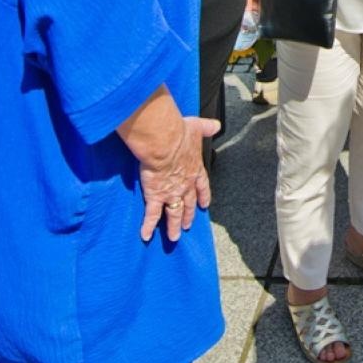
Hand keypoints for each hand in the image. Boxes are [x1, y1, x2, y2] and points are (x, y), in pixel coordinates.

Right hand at [136, 115, 220, 242]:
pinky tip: (146, 236)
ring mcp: (171, 193)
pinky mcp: (155, 196)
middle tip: (188, 225)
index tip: (204, 205)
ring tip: (174, 237)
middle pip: (188, 203)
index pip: (202, 186)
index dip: (203, 195)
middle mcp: (185, 184)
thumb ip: (207, 128)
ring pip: (174, 214)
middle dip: (188, 215)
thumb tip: (216, 124)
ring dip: (173, 226)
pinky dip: (148, 226)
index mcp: (195, 169)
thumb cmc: (179, 133)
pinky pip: (152, 215)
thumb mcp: (197, 128)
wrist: (164, 143)